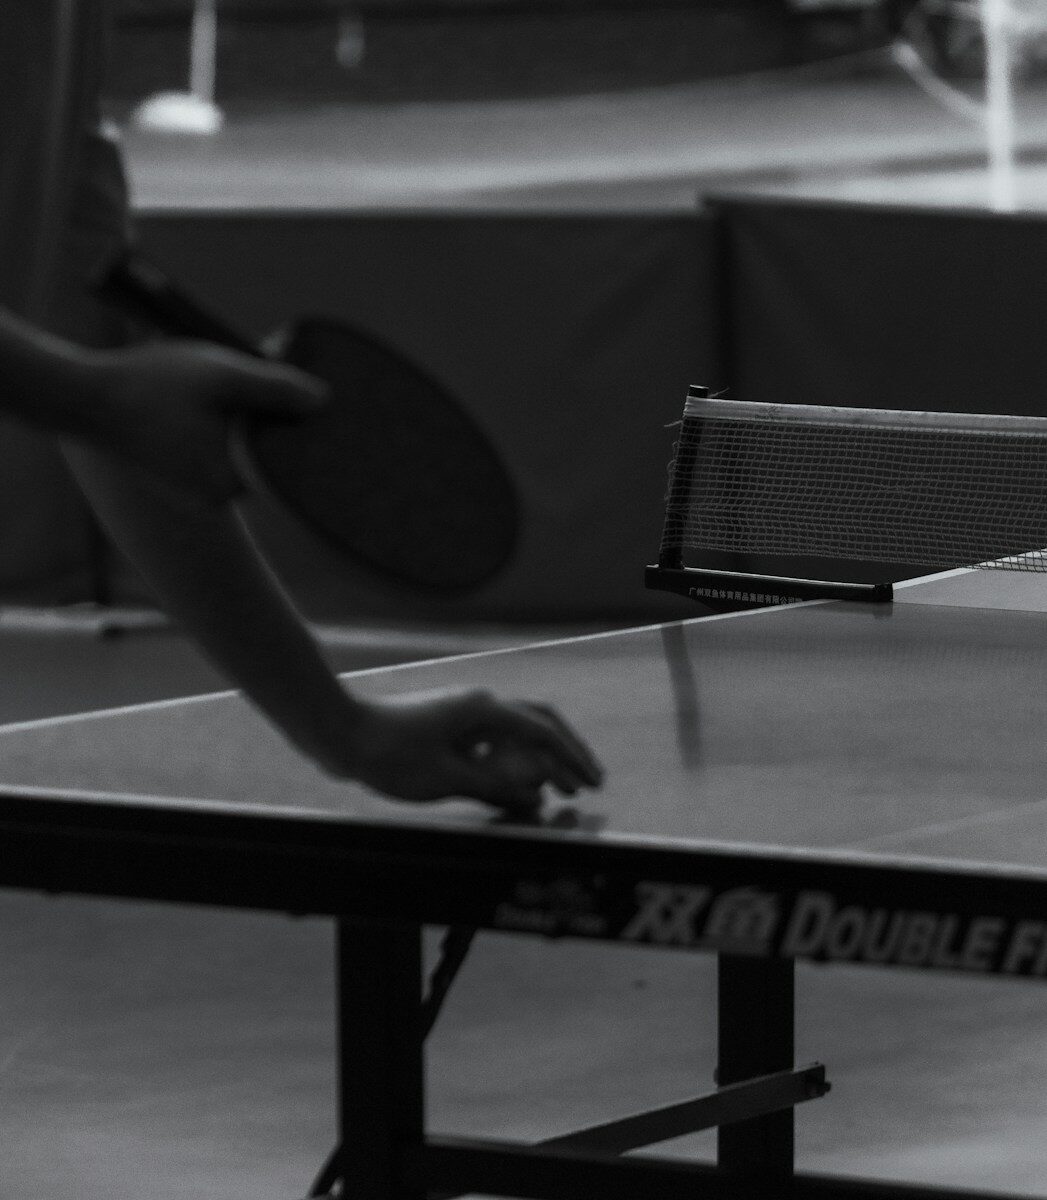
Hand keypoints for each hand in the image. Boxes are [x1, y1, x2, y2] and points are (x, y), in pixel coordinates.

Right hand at [89, 339, 326, 504]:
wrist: (80, 399)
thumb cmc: (151, 384)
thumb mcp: (221, 374)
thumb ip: (274, 388)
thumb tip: (322, 402)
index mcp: (232, 480)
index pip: (285, 459)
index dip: (294, 424)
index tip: (297, 397)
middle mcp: (218, 498)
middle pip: (261, 456)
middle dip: (263, 420)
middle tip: (251, 384)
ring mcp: (195, 494)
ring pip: (235, 454)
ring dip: (235, 423)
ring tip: (215, 391)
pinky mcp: (177, 483)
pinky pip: (210, 456)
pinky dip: (211, 431)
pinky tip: (197, 405)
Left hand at [342, 688, 603, 816]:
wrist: (342, 734)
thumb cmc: (390, 753)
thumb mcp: (447, 778)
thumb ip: (495, 788)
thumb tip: (535, 799)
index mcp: (484, 711)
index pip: (543, 733)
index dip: (572, 760)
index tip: (591, 784)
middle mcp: (478, 706)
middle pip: (537, 724)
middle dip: (564, 754)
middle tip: (586, 783)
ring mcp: (462, 716)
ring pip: (514, 735)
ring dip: (537, 761)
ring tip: (556, 791)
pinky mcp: (447, 729)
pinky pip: (490, 745)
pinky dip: (509, 765)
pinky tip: (512, 787)